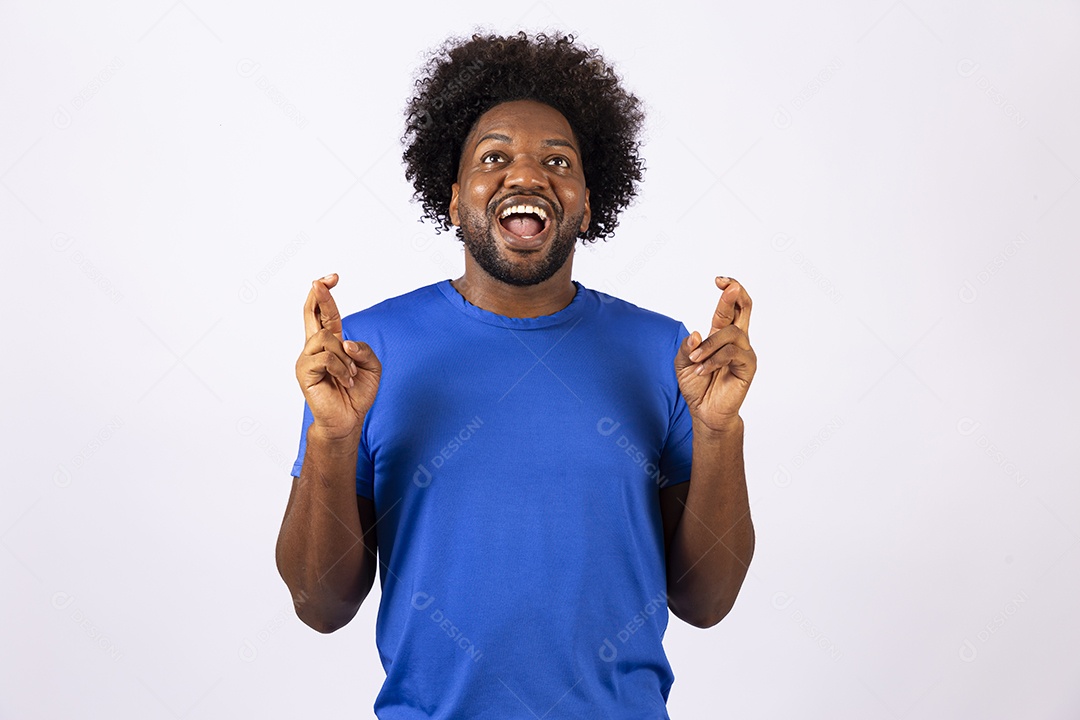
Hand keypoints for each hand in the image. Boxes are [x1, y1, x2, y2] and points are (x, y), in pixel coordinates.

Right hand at [295, 273, 381, 440]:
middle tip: (322, 281)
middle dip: (318, 295)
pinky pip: (326, 358)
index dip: (326, 294)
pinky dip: (342, 370)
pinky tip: (345, 382)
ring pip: (328, 339)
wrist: (348, 419)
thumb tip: (345, 342)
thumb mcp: (372, 367)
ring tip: (351, 375)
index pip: (324, 313)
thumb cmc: (357, 393)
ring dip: (347, 358)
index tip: (332, 278)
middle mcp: (315, 347)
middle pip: (311, 313)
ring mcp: (307, 359)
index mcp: (331, 342)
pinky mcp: (304, 372)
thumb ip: (364, 350)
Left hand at [674, 277, 756, 432]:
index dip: (728, 291)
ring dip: (709, 345)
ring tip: (694, 361)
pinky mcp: (748, 367)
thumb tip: (695, 333)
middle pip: (745, 308)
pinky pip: (731, 353)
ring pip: (731, 333)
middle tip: (728, 285)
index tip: (719, 280)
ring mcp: (744, 353)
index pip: (730, 308)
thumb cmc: (697, 386)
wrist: (705, 412)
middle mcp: (736, 340)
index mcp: (721, 335)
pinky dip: (713, 360)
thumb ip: (687, 347)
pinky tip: (701, 370)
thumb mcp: (682, 364)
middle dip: (737, 293)